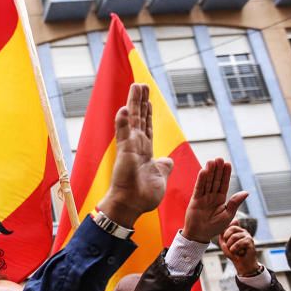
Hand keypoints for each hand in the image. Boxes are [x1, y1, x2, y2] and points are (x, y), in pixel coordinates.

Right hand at [98, 84, 173, 227]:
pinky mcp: (124, 153)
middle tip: (141, 85)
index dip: (148, 113)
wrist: (131, 205)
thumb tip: (168, 159)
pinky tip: (124, 108)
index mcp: (145, 152)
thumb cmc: (143, 195)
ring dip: (134, 103)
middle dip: (141, 101)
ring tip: (136, 86)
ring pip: (133, 121)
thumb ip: (164, 166)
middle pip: (140, 119)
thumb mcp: (160, 177)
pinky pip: (123, 134)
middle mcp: (136, 147)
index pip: (147, 127)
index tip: (148, 99)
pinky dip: (123, 122)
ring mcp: (129, 148)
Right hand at [181, 158, 248, 243]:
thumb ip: (235, 203)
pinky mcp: (195, 200)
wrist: (200, 235)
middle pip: (215, 180)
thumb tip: (246, 192)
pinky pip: (199, 188)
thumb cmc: (214, 227)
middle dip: (217, 169)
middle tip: (219, 158)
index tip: (227, 164)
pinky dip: (201, 180)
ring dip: (209, 172)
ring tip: (212, 161)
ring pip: (207, 182)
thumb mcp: (228, 215)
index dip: (225, 174)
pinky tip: (203, 171)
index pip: (224, 184)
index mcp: (221, 199)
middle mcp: (212, 196)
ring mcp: (203, 197)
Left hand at [219, 221, 260, 275]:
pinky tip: (239, 253)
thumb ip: (222, 237)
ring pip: (234, 236)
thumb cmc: (234, 254)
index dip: (225, 234)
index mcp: (237, 231)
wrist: (243, 265)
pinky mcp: (250, 241)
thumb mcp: (224, 245)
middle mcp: (243, 231)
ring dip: (231, 246)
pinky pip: (239, 243)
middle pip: (232, 229)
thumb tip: (222, 231)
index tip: (226, 244)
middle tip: (230, 248)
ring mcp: (248, 236)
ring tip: (234, 251)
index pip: (230, 226)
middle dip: (227, 240)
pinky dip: (235, 249)